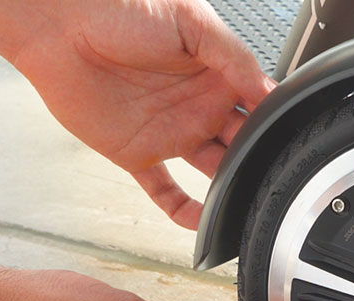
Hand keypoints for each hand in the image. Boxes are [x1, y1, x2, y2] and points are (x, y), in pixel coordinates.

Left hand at [11, 0, 274, 228]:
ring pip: (213, 171)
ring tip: (248, 202)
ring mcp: (171, 132)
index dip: (276, 122)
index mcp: (217, 73)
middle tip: (273, 174)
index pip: (259, 104)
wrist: (61, 24)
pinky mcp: (137, 153)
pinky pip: (165, 191)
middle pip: (243, 143)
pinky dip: (183, 211)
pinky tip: (202, 225)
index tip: (292, 139)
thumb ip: (233, 55)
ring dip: (231, 188)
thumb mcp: (191, 21)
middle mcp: (199, 106)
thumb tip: (267, 90)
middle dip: (259, 159)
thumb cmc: (120, 7)